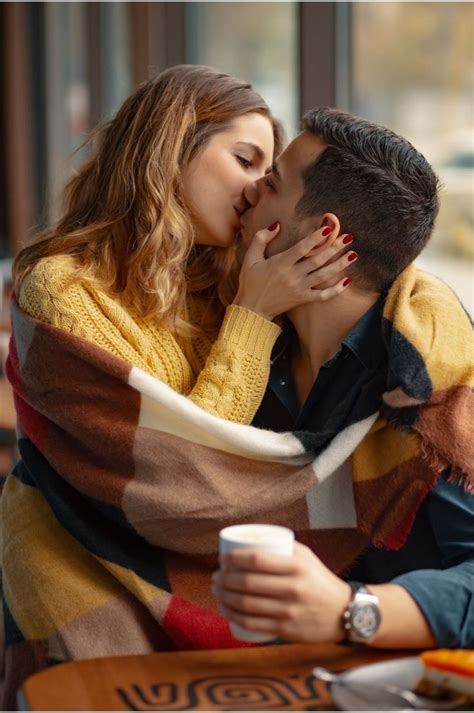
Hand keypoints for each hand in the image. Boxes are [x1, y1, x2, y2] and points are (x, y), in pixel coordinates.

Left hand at [212, 542, 350, 642]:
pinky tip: (224, 609)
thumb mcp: (306, 557)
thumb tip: (250, 539)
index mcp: (296, 567)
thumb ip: (281, 546)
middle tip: (215, 576)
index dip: (233, 559)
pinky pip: (253, 624)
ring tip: (216, 591)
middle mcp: (292, 589)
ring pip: (246, 605)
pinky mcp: (286, 629)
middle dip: (224, 579)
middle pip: (247, 583)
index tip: (222, 559)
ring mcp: (289, 611)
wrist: (344, 613)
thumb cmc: (319, 580)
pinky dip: (233, 616)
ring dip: (224, 597)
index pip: (256, 560)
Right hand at [232, 224, 355, 320]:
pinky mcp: (303, 299)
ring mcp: (299, 288)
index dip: (315, 238)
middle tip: (348, 237)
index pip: (302, 248)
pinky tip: (347, 281)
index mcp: (280, 263)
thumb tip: (276, 225)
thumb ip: (261, 239)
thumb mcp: (250, 258)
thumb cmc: (250, 282)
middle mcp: (292, 275)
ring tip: (353, 254)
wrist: (252, 309)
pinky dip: (336, 290)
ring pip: (323, 275)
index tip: (328, 229)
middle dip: (334, 248)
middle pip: (317, 260)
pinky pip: (323, 295)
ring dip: (340, 265)